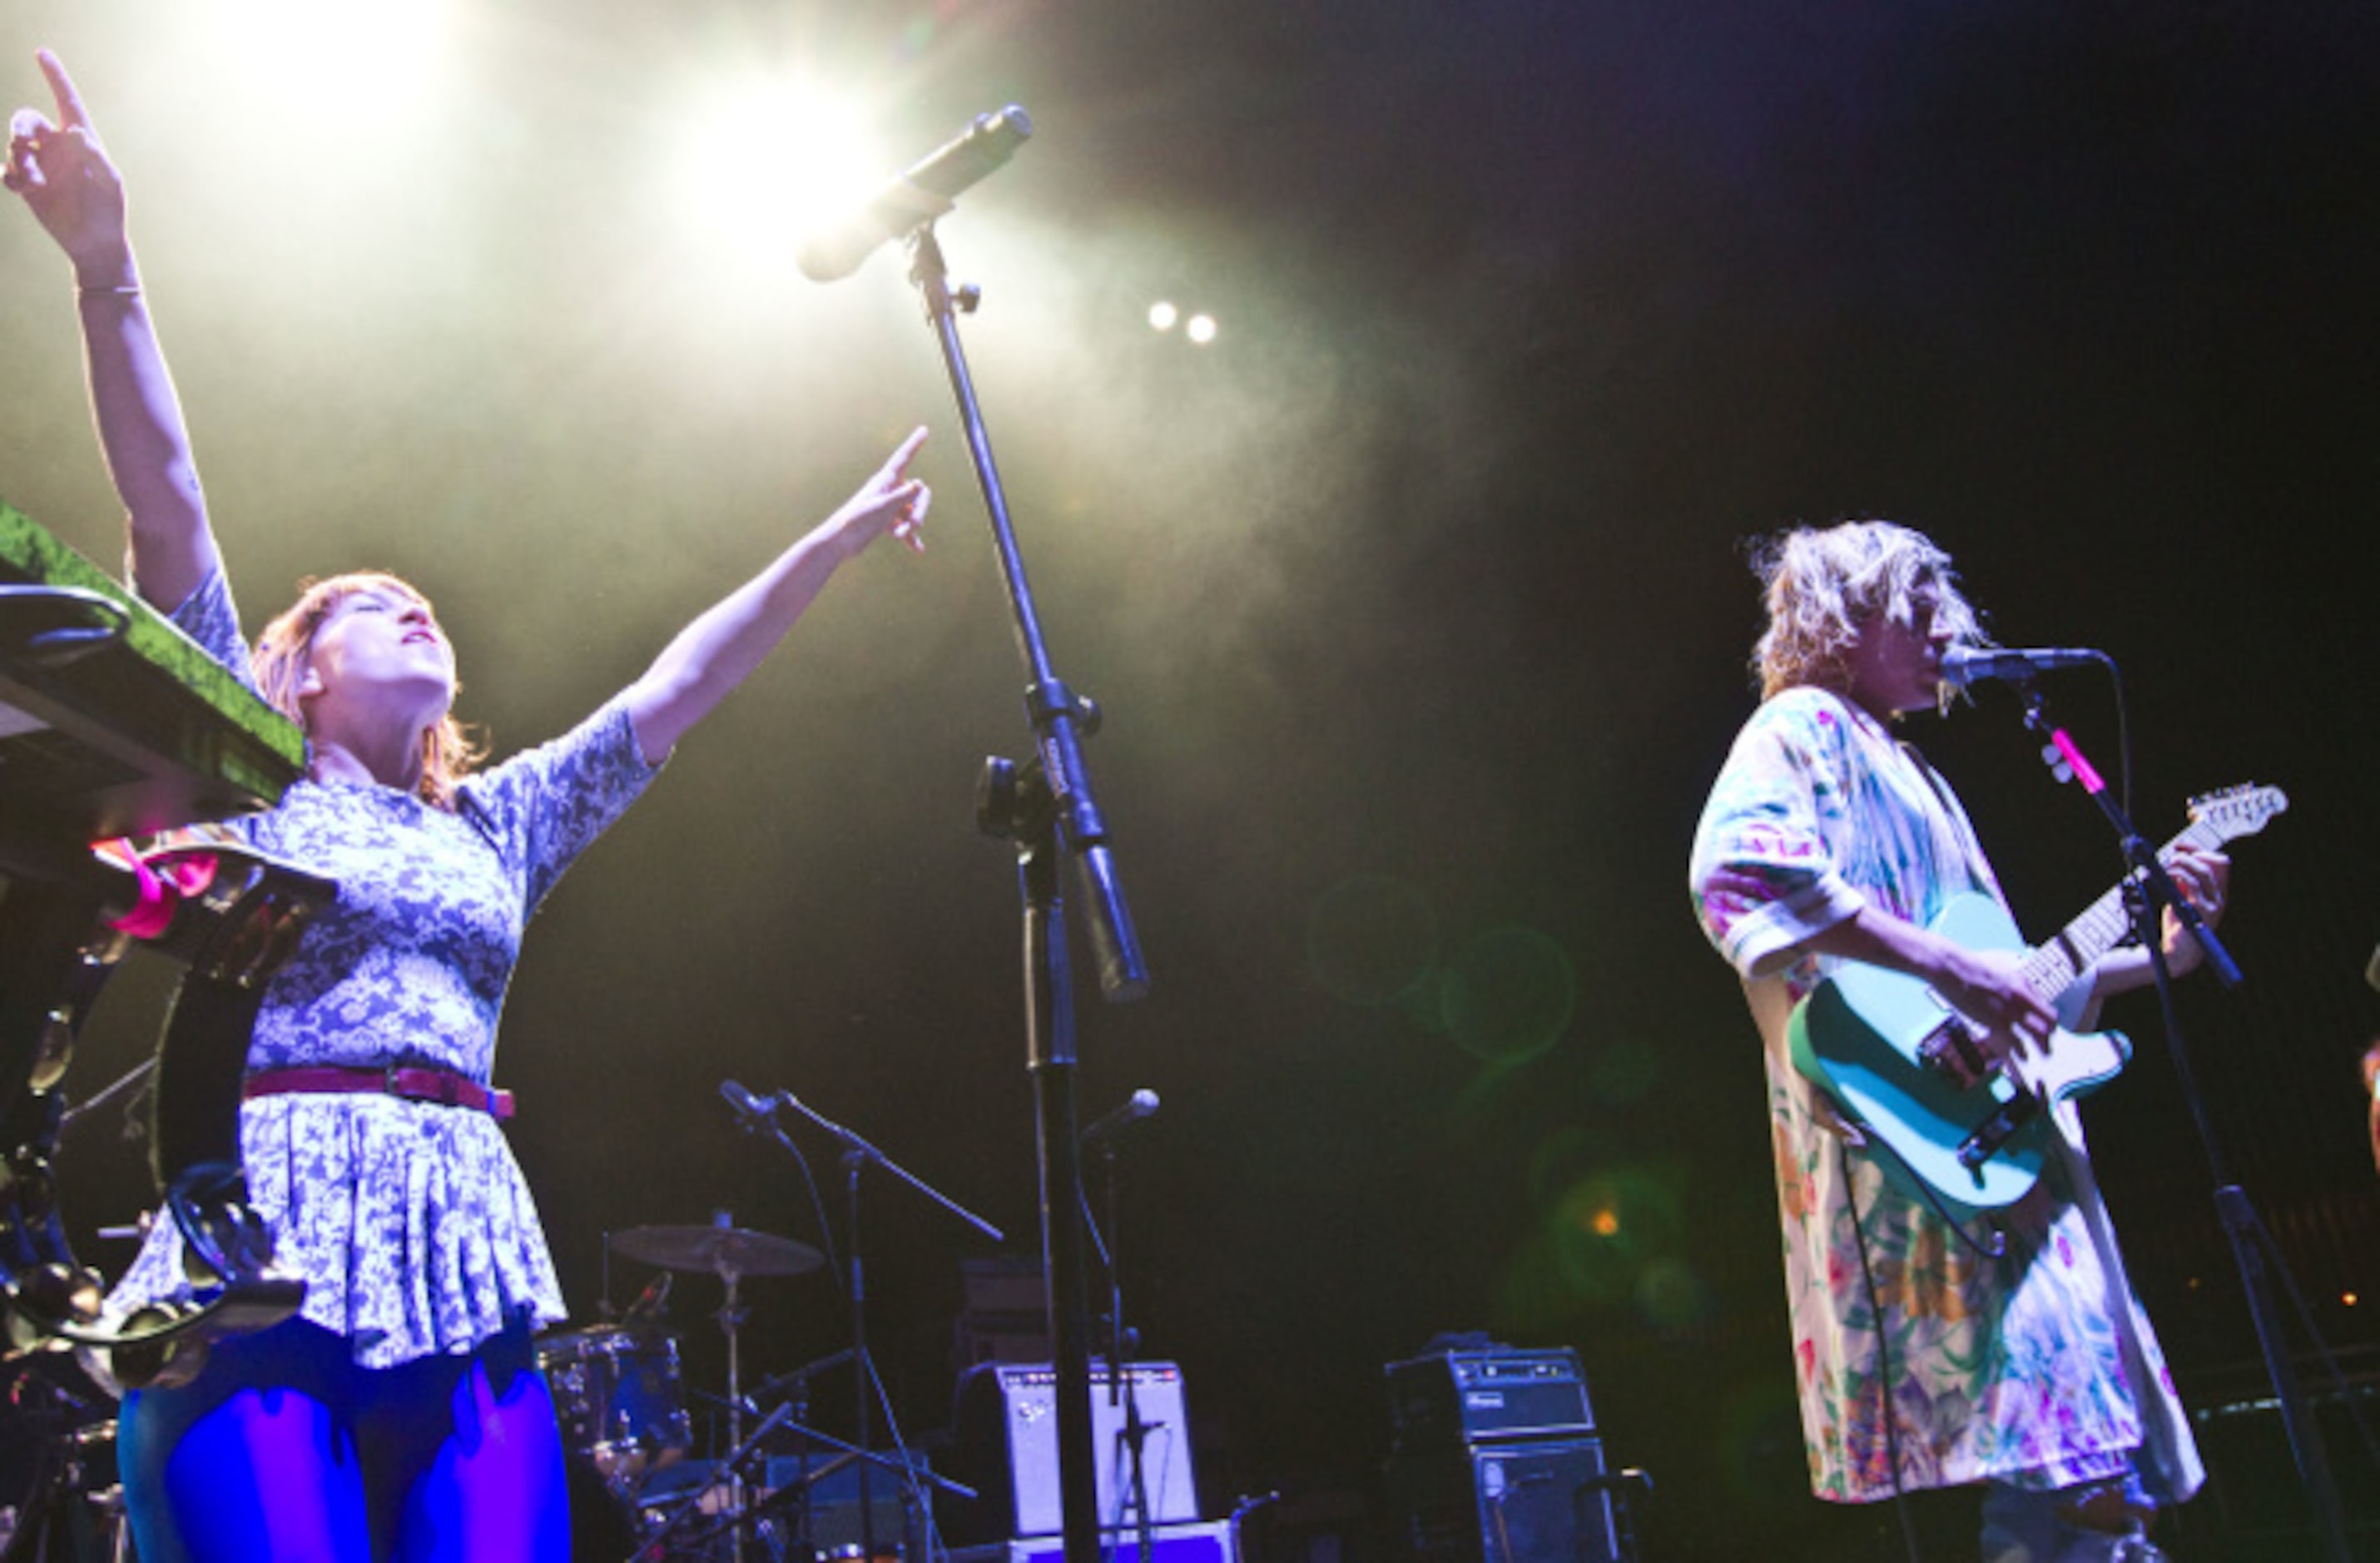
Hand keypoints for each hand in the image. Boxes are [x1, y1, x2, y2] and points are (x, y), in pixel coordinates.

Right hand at [4, 50, 130, 280]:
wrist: (95, 242)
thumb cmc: (108, 209)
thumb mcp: (108, 183)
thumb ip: (94, 157)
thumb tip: (75, 133)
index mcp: (80, 140)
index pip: (65, 100)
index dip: (54, 76)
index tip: (41, 52)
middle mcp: (56, 146)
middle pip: (26, 119)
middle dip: (19, 126)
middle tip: (23, 141)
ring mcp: (40, 164)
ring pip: (15, 147)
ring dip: (20, 161)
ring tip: (35, 183)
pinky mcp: (27, 184)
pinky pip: (8, 171)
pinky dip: (12, 177)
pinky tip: (24, 190)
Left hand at [818, 426, 930, 558]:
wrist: (839, 542)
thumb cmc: (856, 522)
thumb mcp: (882, 508)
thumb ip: (902, 496)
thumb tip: (920, 484)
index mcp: (884, 480)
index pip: (904, 457)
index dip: (914, 443)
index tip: (924, 429)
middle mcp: (889, 490)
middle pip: (918, 492)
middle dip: (921, 508)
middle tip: (915, 523)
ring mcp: (889, 507)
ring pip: (913, 512)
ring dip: (911, 525)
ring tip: (900, 534)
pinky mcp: (886, 523)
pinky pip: (905, 528)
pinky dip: (910, 537)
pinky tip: (918, 550)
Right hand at [1935, 946, 2057, 1070]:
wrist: (1952, 968)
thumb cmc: (1973, 966)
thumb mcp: (2005, 971)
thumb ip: (2020, 986)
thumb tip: (2031, 999)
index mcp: (2023, 987)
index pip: (2049, 1012)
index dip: (2050, 1024)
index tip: (2047, 1030)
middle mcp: (2020, 1001)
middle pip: (2046, 1027)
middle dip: (2046, 1040)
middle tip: (2045, 1048)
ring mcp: (2008, 1012)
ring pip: (2033, 1037)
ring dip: (2036, 1049)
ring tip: (2033, 1056)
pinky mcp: (1992, 1022)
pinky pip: (2013, 1044)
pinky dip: (2017, 1054)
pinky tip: (2018, 1059)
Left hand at [2156, 845, 2229, 977]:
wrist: (2177, 954)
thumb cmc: (2178, 927)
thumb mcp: (2180, 900)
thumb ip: (2182, 883)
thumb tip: (2174, 863)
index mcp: (2216, 893)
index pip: (2217, 862)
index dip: (2199, 850)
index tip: (2180, 846)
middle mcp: (2219, 897)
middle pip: (2216, 862)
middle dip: (2194, 853)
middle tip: (2174, 855)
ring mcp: (2214, 904)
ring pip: (2205, 870)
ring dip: (2184, 862)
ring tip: (2169, 863)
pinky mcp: (2203, 910)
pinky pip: (2194, 884)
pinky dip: (2181, 874)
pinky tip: (2169, 874)